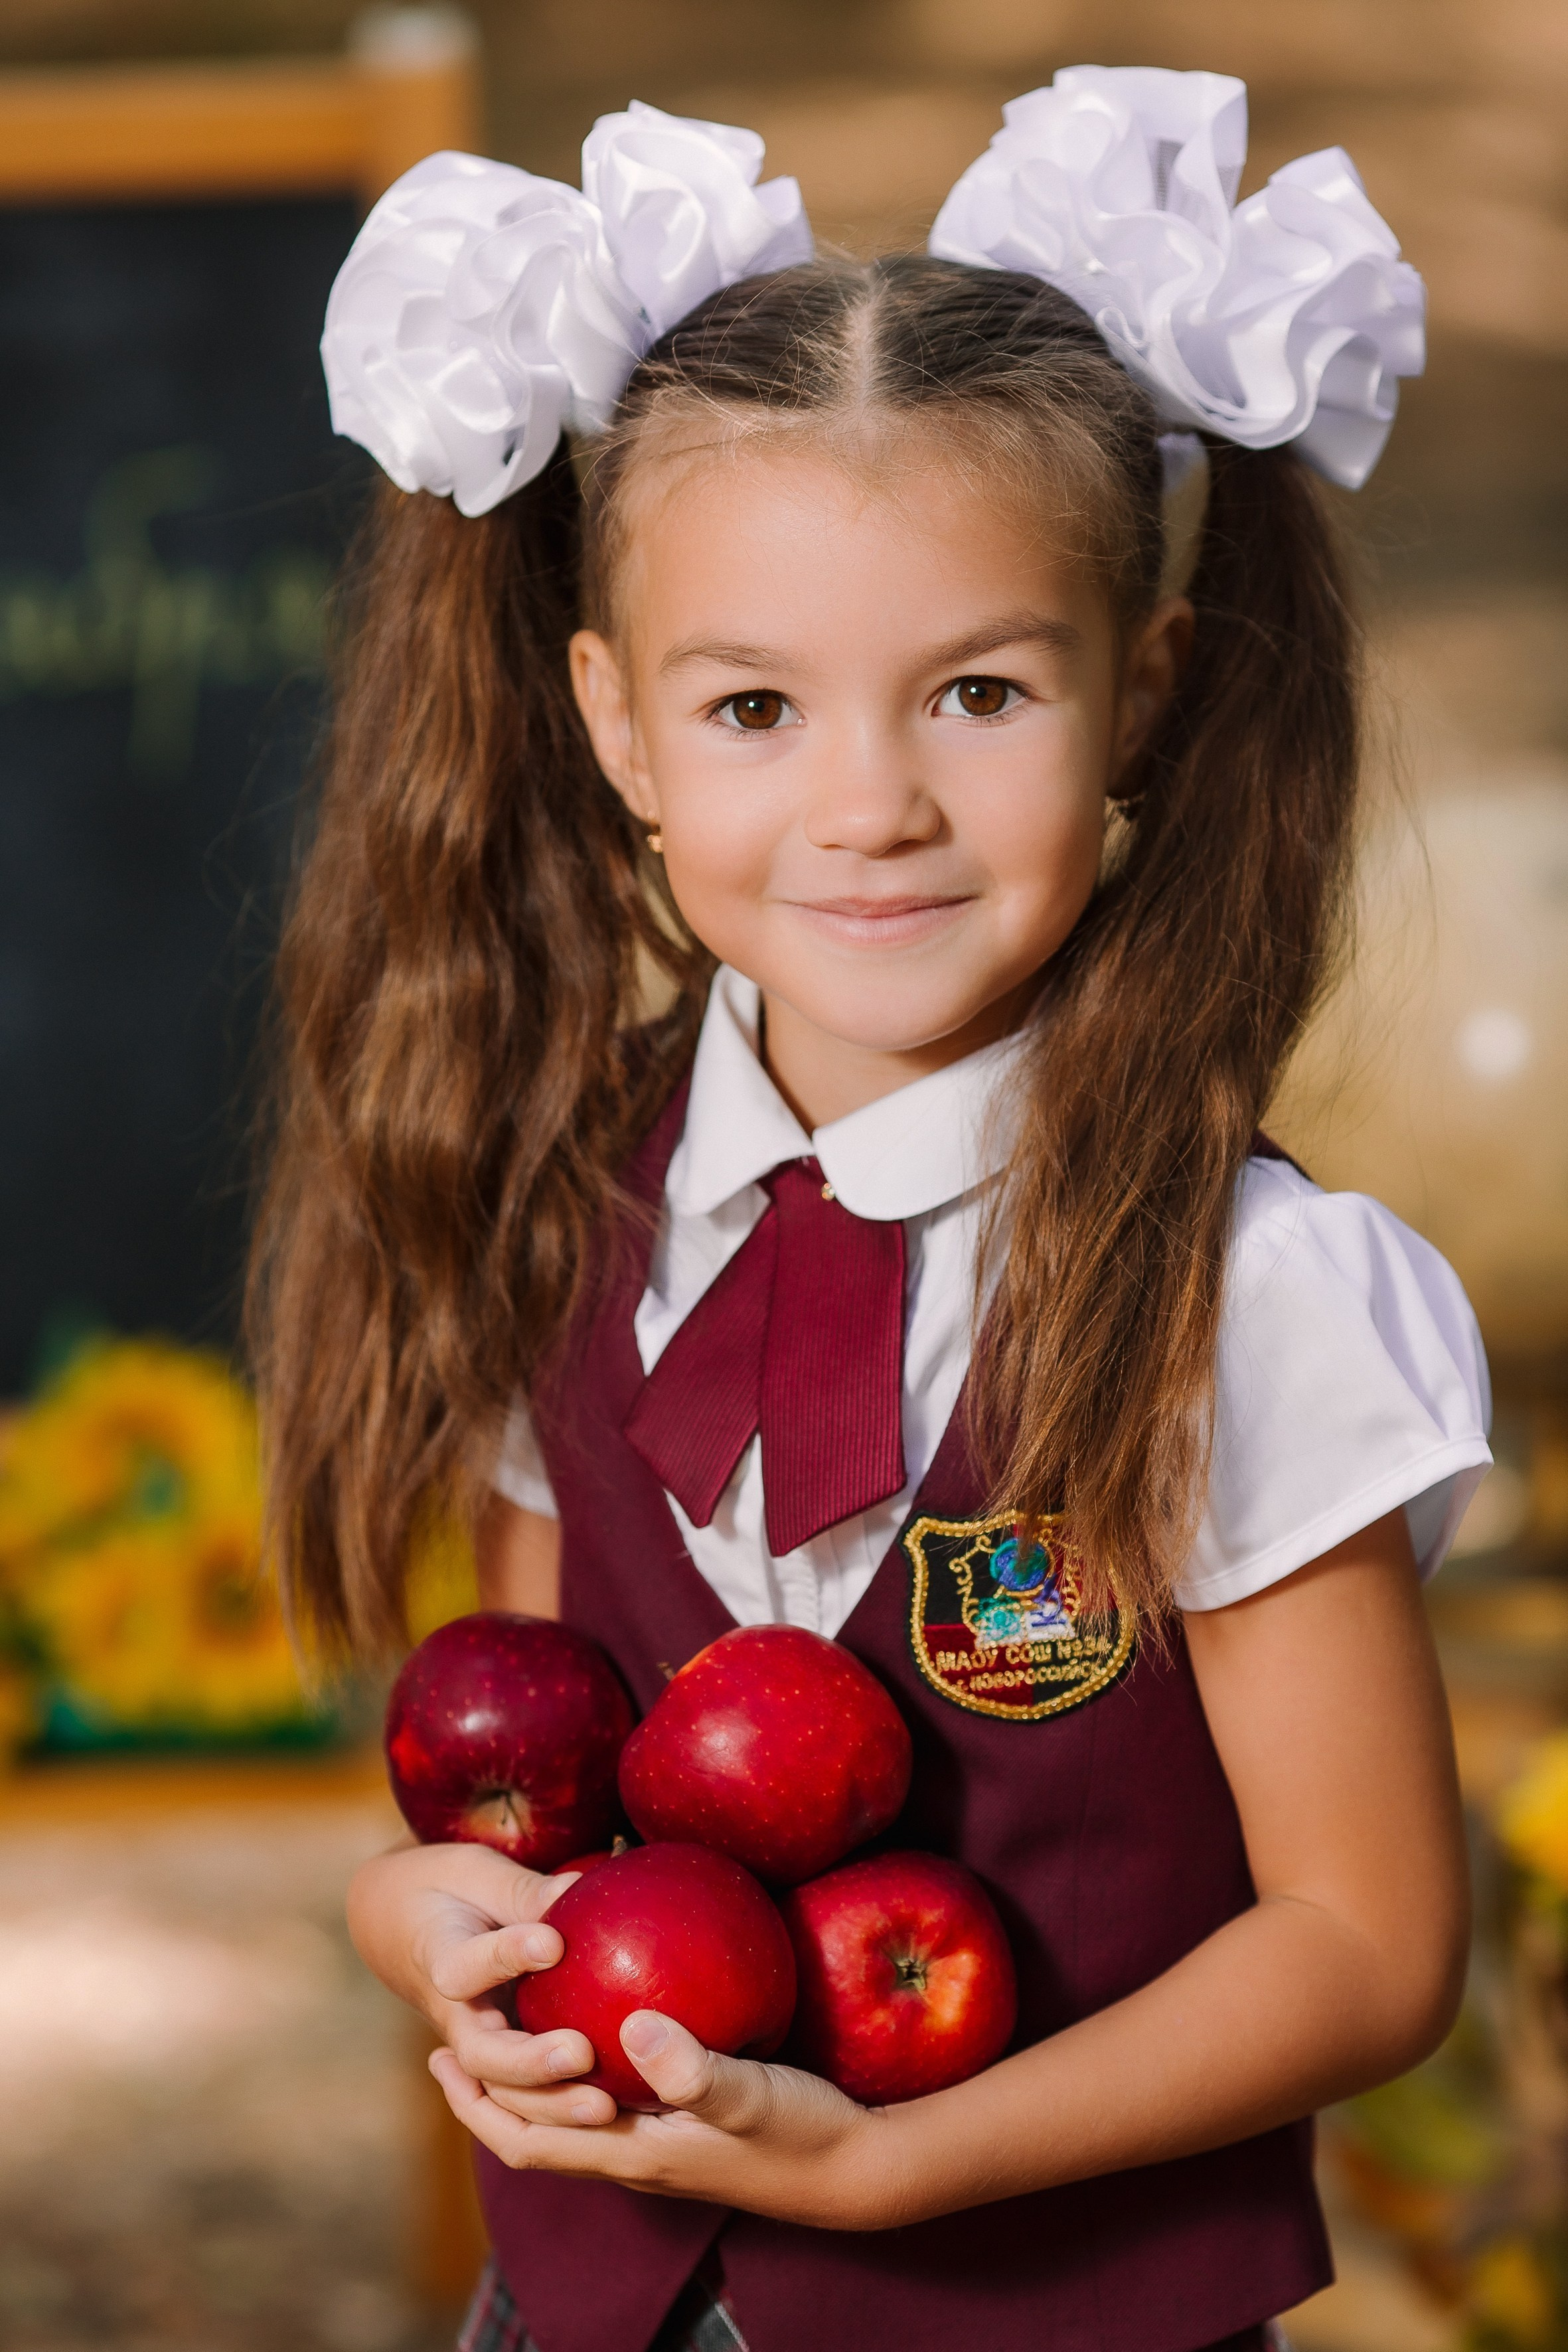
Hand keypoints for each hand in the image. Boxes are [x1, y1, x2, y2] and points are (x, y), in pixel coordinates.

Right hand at [345, 1841, 617, 2125]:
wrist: (401, 1924)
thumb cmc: (447, 1887)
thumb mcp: (475, 1872)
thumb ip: (521, 1890)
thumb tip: (580, 1889)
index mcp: (441, 1958)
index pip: (465, 1968)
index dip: (506, 1956)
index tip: (553, 1942)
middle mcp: (456, 2015)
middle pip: (483, 2057)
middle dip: (532, 2063)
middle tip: (583, 2053)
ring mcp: (476, 2045)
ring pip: (502, 2093)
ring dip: (552, 2105)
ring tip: (605, 2105)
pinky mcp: (500, 2061)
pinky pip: (523, 2099)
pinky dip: (560, 2116)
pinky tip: (613, 2118)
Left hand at [431, 2010, 905, 2230]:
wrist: (855, 2168)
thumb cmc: (803, 2134)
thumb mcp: (751, 2096)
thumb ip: (695, 2068)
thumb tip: (633, 2028)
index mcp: (634, 2152)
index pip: (531, 2137)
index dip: (479, 2103)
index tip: (441, 2052)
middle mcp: (636, 2156)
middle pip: (535, 2138)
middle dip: (485, 2097)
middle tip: (449, 2042)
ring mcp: (660, 2147)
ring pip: (568, 2125)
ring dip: (527, 2089)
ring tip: (506, 2034)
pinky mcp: (685, 2129)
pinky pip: (610, 2106)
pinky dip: (579, 2077)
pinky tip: (595, 2031)